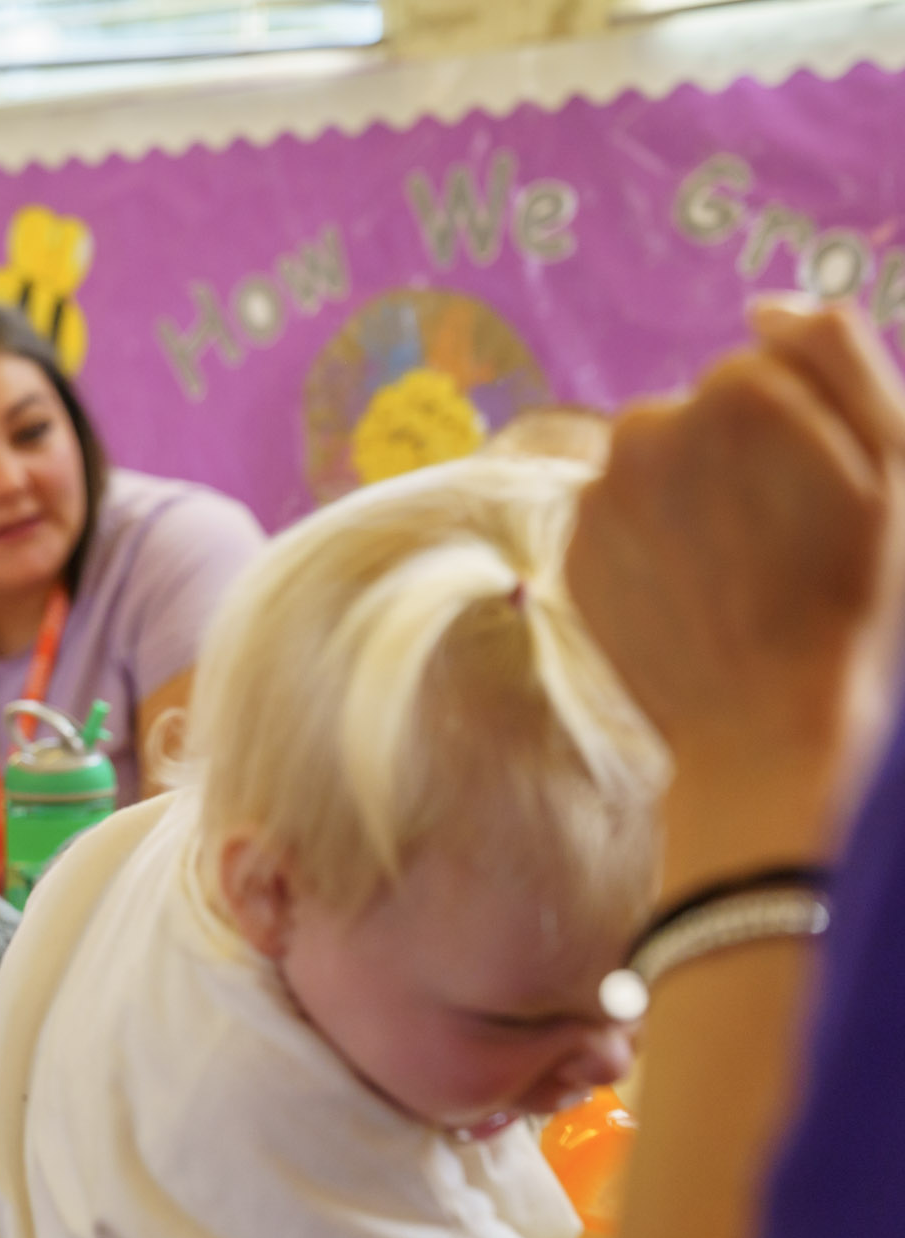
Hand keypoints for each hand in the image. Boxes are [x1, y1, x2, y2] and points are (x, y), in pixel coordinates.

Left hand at [566, 300, 904, 888]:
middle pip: (695, 416)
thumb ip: (837, 359)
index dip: (799, 435)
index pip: (758, 373)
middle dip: (734, 462)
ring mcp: (599, 492)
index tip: (819, 497)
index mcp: (739, 395)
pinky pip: (614, 520)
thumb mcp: (895, 467)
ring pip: (652, 467)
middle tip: (778, 546)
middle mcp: (648, 427)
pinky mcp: (568, 548)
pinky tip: (690, 596)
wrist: (770, 730)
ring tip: (735, 575)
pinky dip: (646, 545)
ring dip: (687, 502)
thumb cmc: (855, 602)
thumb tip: (767, 304)